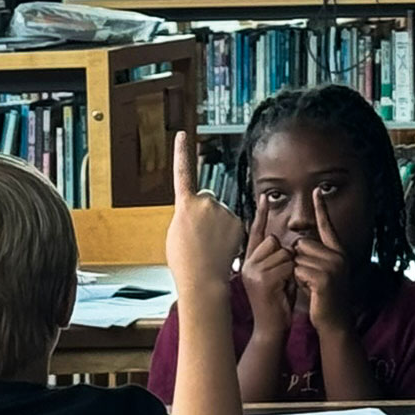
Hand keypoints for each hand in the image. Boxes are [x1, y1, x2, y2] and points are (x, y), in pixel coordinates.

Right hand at [165, 132, 241, 300]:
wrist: (203, 279)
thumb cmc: (185, 261)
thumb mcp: (176, 232)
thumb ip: (186, 214)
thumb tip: (194, 210)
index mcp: (184, 205)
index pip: (183, 172)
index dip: (182, 153)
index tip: (182, 134)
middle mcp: (205, 202)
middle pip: (207, 200)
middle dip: (205, 213)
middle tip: (200, 236)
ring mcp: (223, 211)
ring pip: (221, 213)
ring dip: (217, 225)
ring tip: (210, 246)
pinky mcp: (238, 221)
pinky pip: (233, 223)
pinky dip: (229, 233)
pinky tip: (222, 247)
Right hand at [238, 195, 293, 338]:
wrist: (270, 327)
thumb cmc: (276, 301)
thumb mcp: (275, 275)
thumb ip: (275, 258)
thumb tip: (283, 242)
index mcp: (250, 260)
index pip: (256, 232)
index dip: (261, 214)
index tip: (265, 196)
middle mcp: (248, 263)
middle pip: (274, 240)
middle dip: (285, 255)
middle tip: (283, 276)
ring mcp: (253, 270)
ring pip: (283, 252)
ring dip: (289, 267)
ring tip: (283, 284)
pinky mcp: (262, 279)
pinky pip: (286, 265)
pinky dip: (291, 276)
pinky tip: (284, 289)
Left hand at [292, 188, 354, 333]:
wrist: (334, 322)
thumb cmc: (323, 297)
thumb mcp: (322, 273)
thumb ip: (315, 256)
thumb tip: (298, 244)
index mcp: (338, 252)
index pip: (327, 226)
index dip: (322, 208)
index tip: (317, 191)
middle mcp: (338, 256)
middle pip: (302, 244)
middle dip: (298, 261)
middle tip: (310, 279)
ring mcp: (333, 267)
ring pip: (298, 258)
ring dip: (297, 273)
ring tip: (310, 286)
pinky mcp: (324, 278)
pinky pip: (298, 270)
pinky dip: (298, 281)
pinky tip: (309, 291)